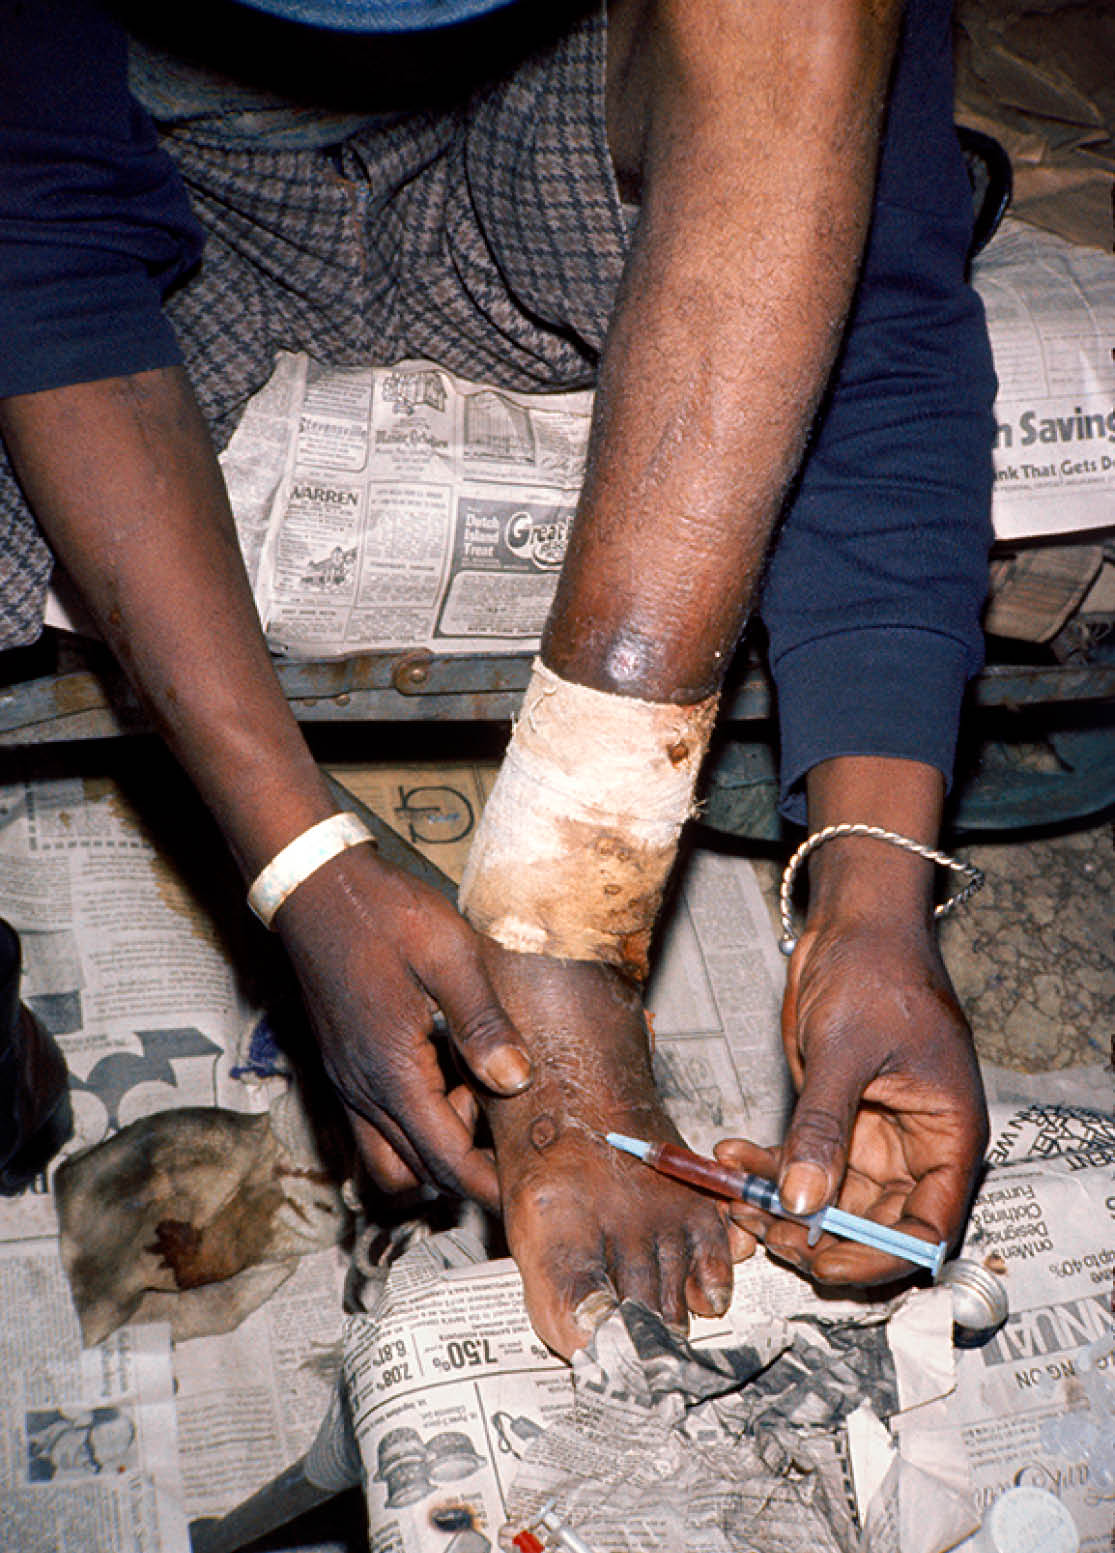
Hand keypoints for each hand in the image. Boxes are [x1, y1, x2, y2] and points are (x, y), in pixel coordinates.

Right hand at [274, 842, 530, 1209]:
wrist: (313, 884)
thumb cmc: (382, 912)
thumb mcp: (448, 953)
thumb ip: (482, 1021)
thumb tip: (516, 1080)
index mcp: (392, 1071)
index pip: (444, 1159)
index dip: (487, 1185)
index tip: (524, 1194)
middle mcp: (362, 1089)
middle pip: (416, 1172)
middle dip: (464, 1167)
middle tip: (504, 1122)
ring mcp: (346, 1080)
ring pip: (388, 1157)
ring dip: (433, 1149)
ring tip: (471, 1094)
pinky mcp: (342, 1065)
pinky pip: (374, 1126)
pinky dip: (411, 1124)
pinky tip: (444, 1074)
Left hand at [717, 916, 986, 1283]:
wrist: (854, 924)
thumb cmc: (876, 970)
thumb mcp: (846, 1049)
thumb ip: (823, 1128)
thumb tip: (802, 1203)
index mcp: (948, 1138)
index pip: (927, 1232)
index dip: (876, 1258)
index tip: (819, 1260)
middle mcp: (915, 1148)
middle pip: (871, 1226)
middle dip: (812, 1233)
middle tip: (755, 1223)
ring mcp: (874, 1137)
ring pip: (827, 1199)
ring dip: (777, 1202)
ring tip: (727, 1189)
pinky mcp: (836, 1120)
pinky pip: (801, 1163)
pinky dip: (765, 1169)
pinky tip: (729, 1156)